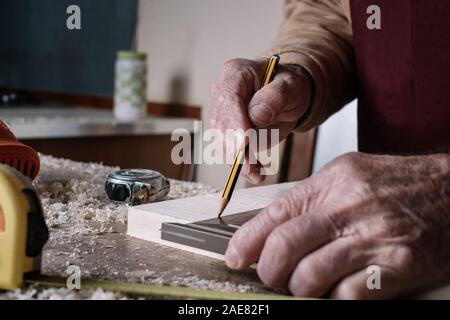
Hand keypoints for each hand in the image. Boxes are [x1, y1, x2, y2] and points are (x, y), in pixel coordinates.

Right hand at [209, 58, 311, 183]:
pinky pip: (229, 153)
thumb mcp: (290, 86)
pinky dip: (241, 166)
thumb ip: (274, 97)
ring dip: (237, 161)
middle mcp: (221, 94)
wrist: (288, 98)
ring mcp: (222, 115)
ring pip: (221, 142)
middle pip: (221, 124)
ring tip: (256, 173)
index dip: (234, 122)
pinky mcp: (227, 134)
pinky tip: (255, 173)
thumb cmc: (288, 87)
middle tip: (251, 166)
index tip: (244, 142)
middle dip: (235, 148)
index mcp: (234, 74)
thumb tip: (255, 117)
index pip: (228, 98)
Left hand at [225, 152, 449, 298]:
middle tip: (269, 276)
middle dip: (268, 270)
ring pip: (310, 276)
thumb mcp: (348, 174)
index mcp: (333, 182)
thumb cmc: (399, 184)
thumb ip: (311, 199)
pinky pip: (346, 296)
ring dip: (298, 288)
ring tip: (304, 284)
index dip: (247, 239)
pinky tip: (334, 291)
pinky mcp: (396, 268)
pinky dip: (332, 299)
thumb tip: (272, 226)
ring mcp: (373, 239)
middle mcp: (350, 208)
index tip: (235, 256)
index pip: (276, 213)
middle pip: (285, 246)